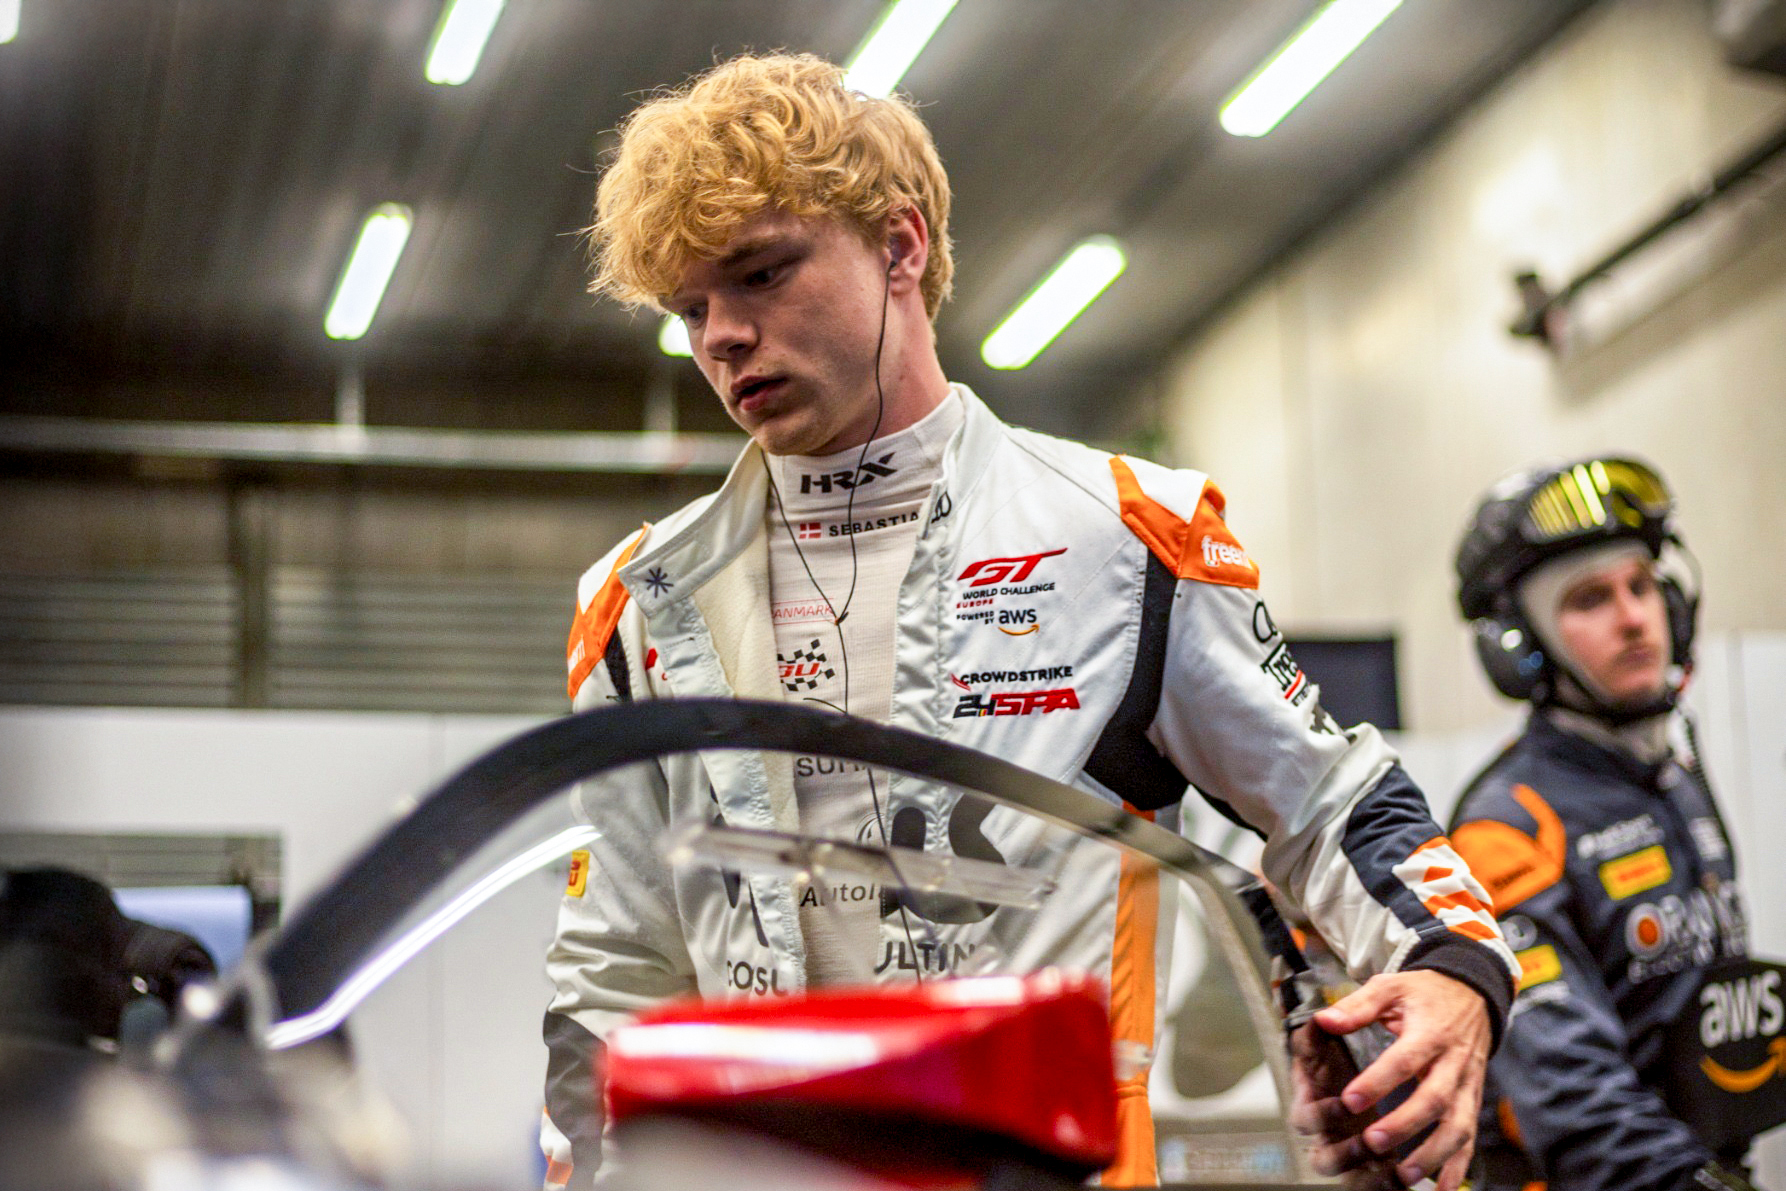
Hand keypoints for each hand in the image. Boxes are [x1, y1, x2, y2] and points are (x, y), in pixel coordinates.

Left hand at [1311, 970, 1490, 1190]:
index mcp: (1431, 1031)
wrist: (1472, 993)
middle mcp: (1454, 1061)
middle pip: (1435, 1098)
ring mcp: (1467, 1084)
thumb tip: (1324, 1020)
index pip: (1405, 1059)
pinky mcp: (1472, 1099)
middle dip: (1406, 1124)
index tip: (1350, 1100)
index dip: (1379, 1081)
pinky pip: (1469, 1137)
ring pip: (1458, 1125)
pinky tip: (1441, 1189)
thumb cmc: (1425, 993)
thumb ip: (1358, 1005)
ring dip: (1433, 1153)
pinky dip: (1458, 1166)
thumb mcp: (1391, 987)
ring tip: (1405, 1175)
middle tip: (1374, 1142)